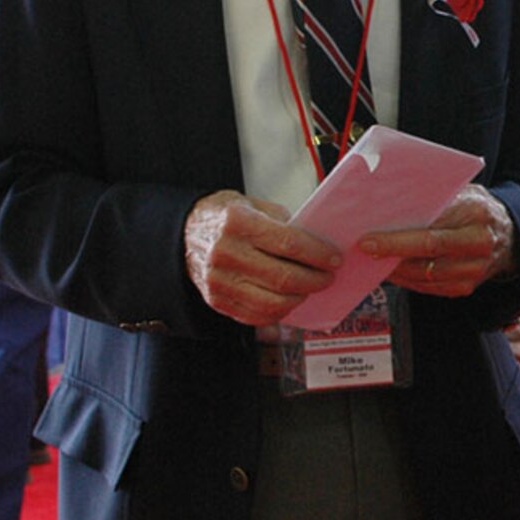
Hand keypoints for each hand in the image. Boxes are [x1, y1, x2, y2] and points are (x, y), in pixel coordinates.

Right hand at [184, 191, 340, 324]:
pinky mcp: (218, 301)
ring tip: (311, 288)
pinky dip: (281, 311)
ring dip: (301, 298)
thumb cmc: (224, 218)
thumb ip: (281, 220)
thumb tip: (315, 240)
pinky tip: (290, 299)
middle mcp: (226, 253)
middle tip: (329, 276)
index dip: (317, 254)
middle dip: (315, 279)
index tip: (334, 258)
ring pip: (273, 302)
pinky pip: (257, 316)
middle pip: (283, 277)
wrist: (185, 234)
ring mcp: (220, 281)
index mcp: (237, 222)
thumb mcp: (251, 204)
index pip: (288, 243)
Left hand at [358, 184, 515, 295]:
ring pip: (426, 274)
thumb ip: (436, 197)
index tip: (372, 236)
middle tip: (367, 249)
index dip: (399, 235)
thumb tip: (392, 200)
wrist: (510, 236)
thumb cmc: (477, 209)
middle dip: (393, 252)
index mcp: (476, 213)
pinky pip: (429, 288)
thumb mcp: (464, 192)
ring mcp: (474, 269)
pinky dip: (408, 280)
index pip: (433, 227)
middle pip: (428, 252)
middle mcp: (478, 243)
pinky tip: (392, 271)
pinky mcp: (466, 287)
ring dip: (396, 269)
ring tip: (374, 261)